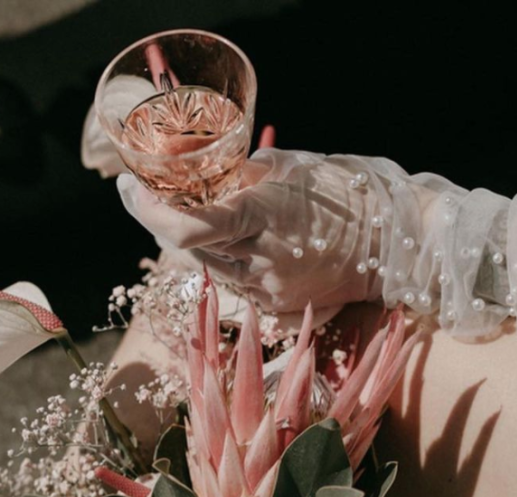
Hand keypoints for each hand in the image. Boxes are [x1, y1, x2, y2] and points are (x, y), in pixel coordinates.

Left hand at [117, 148, 397, 317]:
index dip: (147, 212)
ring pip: (208, 268)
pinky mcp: (274, 309)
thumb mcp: (288, 168)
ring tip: (219, 215)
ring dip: (199, 243)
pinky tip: (248, 243)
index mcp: (262, 216)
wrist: (389, 245)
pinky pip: (233, 283)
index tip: (128, 188)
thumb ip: (239, 176)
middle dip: (166, 221)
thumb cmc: (342, 193)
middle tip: (159, 192)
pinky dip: (228, 262)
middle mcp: (259, 260)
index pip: (186, 227)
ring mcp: (266, 290)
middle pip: (187, 248)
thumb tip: (200, 177)